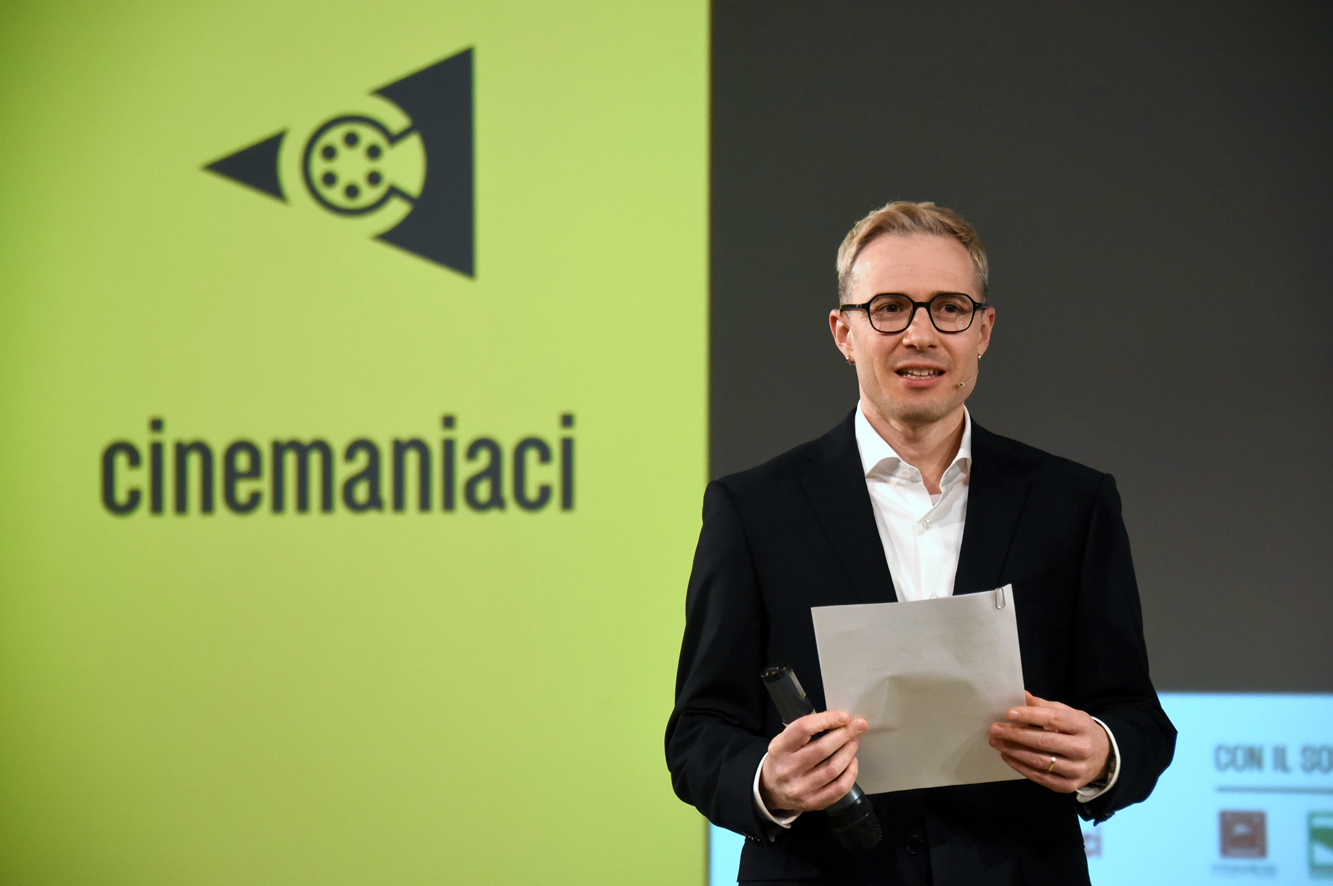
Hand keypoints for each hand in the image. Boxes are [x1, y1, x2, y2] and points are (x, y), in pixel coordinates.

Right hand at [758, 710, 866, 814]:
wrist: (771, 790)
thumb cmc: (783, 759)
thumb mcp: (784, 741)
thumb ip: (806, 730)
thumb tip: (838, 720)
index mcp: (779, 748)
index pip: (803, 729)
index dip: (826, 720)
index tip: (843, 717)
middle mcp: (788, 769)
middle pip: (822, 749)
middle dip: (845, 734)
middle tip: (858, 726)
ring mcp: (800, 788)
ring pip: (833, 768)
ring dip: (849, 752)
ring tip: (854, 742)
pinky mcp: (812, 803)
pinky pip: (838, 789)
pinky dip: (850, 773)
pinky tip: (852, 763)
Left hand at [988, 691, 1110, 792]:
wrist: (1103, 757)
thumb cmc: (1078, 730)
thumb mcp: (1067, 713)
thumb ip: (1043, 706)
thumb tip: (1020, 695)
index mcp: (1082, 726)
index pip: (1054, 719)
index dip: (1030, 716)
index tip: (1009, 713)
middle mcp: (1082, 749)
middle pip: (1044, 741)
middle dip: (1016, 735)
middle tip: (995, 729)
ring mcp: (1076, 770)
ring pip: (1040, 761)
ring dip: (1014, 751)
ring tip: (997, 742)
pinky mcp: (1068, 786)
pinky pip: (1040, 777)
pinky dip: (1021, 767)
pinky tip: (1007, 756)